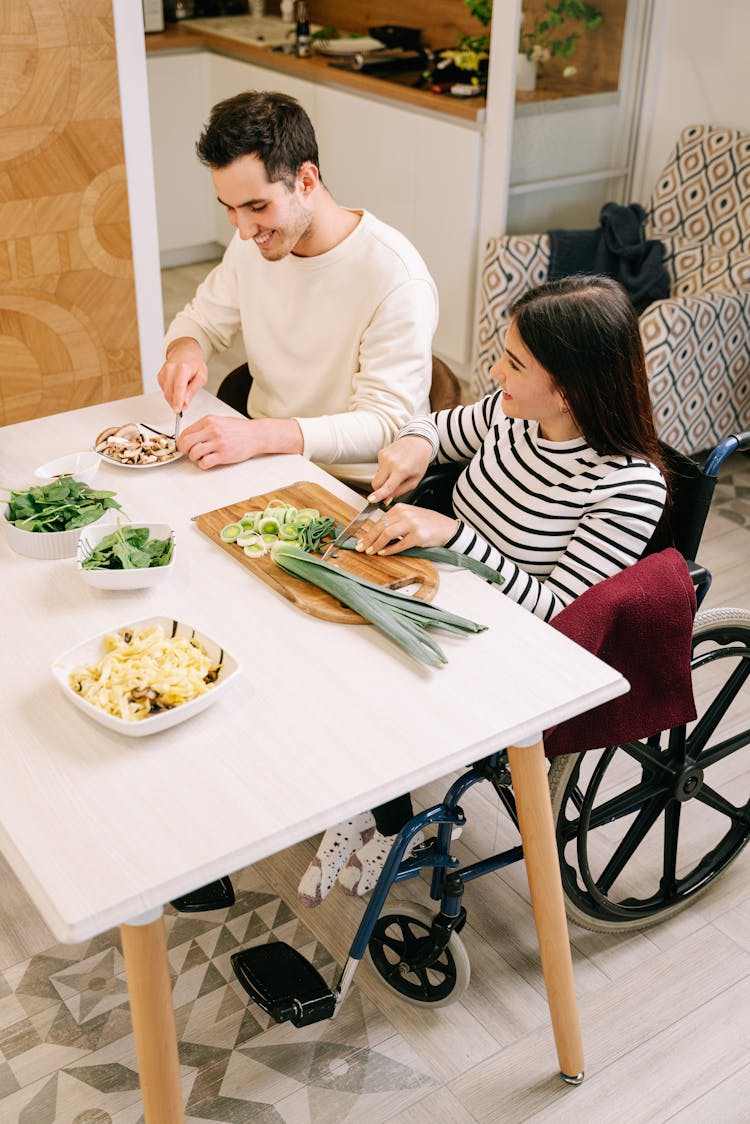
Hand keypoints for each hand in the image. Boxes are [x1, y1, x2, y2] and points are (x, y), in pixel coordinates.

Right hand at [157, 338, 207, 412]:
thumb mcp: (201, 376)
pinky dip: (170, 393)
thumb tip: (186, 402)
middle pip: (169, 392)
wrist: (185, 351)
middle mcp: (170, 369)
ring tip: (182, 396)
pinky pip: (164, 390)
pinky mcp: (160, 376)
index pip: (179, 388)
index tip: (178, 410)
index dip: (178, 400)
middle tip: (182, 408)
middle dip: (175, 403)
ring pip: (165, 392)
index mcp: (182, 368)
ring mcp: (163, 372)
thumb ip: (193, 390)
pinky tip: (177, 389)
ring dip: (173, 399)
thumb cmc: (194, 363)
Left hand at [178, 415, 302, 469]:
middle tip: (188, 452)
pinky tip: (208, 461)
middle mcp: (212, 431)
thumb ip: (204, 428)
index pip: (186, 432)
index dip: (181, 441)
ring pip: (193, 453)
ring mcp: (217, 443)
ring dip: (194, 458)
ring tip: (201, 456)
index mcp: (209, 421)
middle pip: (186, 442)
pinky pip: (204, 462)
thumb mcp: (219, 421)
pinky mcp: (223, 455)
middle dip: (184, 450)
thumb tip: (189, 437)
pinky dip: (203, 464)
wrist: (256, 435)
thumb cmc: (239, 430)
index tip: (183, 445)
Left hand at [354, 503, 458, 556]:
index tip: (362, 541)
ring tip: (371, 551)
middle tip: (361, 548)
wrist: (448, 528)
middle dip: (369, 539)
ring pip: (387, 534)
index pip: (379, 521)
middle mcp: (405, 514)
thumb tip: (376, 535)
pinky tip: (384, 553)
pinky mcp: (418, 535)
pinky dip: (390, 550)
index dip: (368, 532)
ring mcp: (412, 524)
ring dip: (377, 544)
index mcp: (401, 508)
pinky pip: (400, 544)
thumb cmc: (429, 524)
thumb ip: (395, 522)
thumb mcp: (410, 517)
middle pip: (381, 527)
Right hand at [367, 436, 433, 504]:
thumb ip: (400, 491)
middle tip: (391, 486)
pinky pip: (378, 468)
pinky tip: (394, 464)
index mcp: (401, 470)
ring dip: (385, 477)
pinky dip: (385, 469)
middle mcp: (390, 462)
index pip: (387, 486)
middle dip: (380, 489)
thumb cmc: (418, 461)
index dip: (378, 495)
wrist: (417, 442)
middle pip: (376, 483)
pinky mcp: (380, 453)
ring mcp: (384, 457)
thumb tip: (386, 499)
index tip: (371, 500)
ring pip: (377, 476)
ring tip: (397, 470)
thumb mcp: (415, 480)